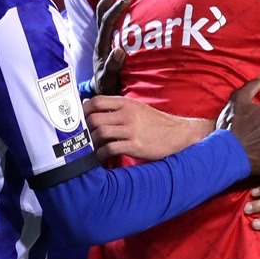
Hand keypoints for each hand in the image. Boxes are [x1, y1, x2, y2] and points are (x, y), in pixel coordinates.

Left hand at [83, 95, 214, 162]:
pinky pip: (110, 149)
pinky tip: (103, 157)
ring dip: (93, 143)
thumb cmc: (155, 123)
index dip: (83, 111)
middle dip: (86, 130)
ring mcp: (131, 130)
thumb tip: (89, 104)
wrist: (179, 135)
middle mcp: (127, 114)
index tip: (80, 120)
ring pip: (100, 133)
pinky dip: (102, 154)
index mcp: (126, 103)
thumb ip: (116, 107)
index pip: (96, 101)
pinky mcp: (135, 146)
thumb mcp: (137, 108)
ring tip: (93, 148)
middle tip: (84, 138)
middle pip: (94, 119)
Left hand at [91, 0, 130, 96]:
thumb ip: (113, 66)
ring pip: (103, 9)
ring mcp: (103, 35)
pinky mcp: (107, 36)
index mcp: (102, 44)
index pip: (107, 21)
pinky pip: (107, 13)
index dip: (117, 8)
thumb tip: (119, 50)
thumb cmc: (107, 85)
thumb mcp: (110, 79)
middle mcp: (100, 37)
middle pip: (102, 9)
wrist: (100, 90)